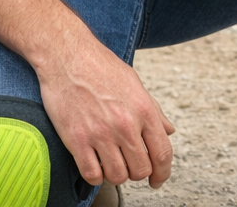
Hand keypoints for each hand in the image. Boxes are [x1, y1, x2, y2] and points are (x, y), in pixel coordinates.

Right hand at [37, 31, 174, 188]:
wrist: (67, 55)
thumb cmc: (99, 65)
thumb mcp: (134, 83)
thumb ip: (154, 110)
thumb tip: (169, 130)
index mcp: (143, 109)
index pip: (162, 153)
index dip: (163, 173)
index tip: (157, 180)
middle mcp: (125, 124)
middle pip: (140, 170)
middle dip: (137, 171)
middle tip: (129, 163)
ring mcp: (100, 133)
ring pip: (118, 176)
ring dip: (115, 173)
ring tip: (110, 160)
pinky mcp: (77, 140)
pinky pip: (92, 175)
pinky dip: (95, 175)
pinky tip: (94, 162)